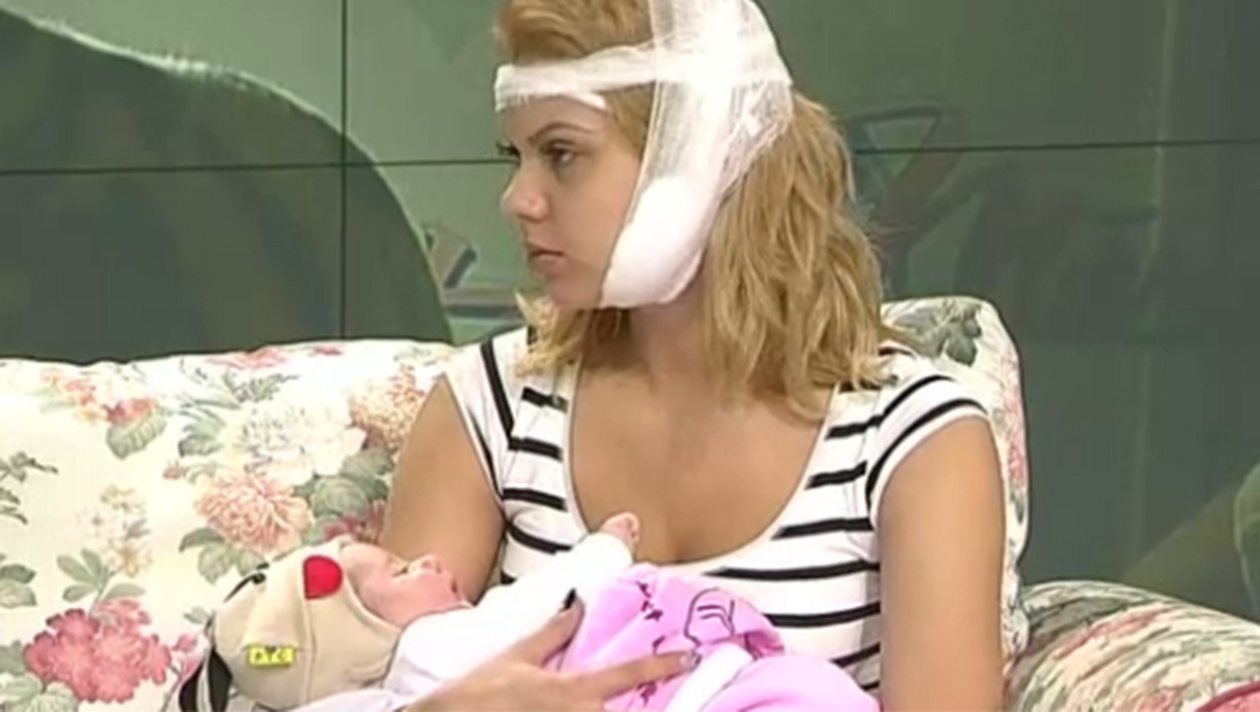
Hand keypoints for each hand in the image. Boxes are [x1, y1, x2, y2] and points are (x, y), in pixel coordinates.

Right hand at [406, 602, 693, 711]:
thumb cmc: (479, 693)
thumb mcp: (517, 656)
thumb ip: (553, 632)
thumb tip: (577, 603)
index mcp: (571, 690)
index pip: (627, 674)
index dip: (663, 664)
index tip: (690, 656)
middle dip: (660, 706)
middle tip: (688, 697)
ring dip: (634, 711)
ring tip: (671, 702)